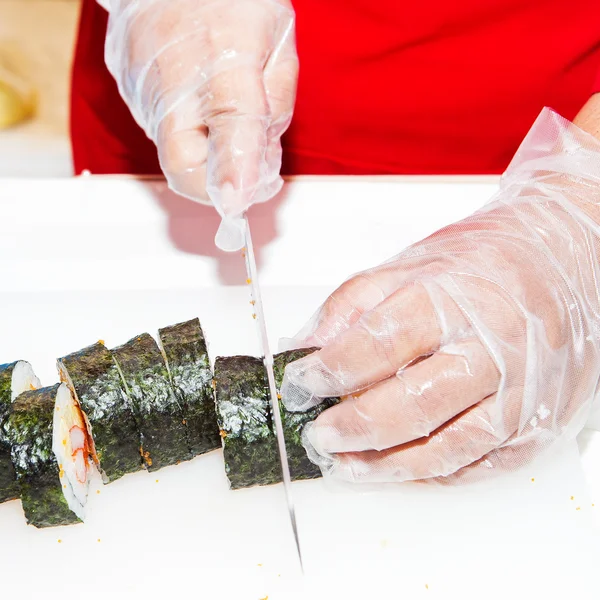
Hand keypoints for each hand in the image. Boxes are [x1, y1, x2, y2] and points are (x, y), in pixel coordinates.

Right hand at [102, 0, 297, 248]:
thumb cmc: (231, 0)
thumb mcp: (278, 39)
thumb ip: (276, 106)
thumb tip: (263, 166)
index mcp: (226, 57)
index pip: (230, 124)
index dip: (234, 171)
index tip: (237, 202)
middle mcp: (175, 76)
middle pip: (184, 162)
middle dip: (215, 186)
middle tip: (247, 180)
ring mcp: (143, 84)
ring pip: (174, 151)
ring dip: (205, 156)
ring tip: (225, 119)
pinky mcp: (128, 88)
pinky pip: (161, 129)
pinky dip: (188, 133)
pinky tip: (200, 103)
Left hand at [281, 108, 599, 484]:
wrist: (566, 263)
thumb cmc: (485, 262)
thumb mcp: (411, 263)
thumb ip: (355, 302)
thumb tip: (309, 346)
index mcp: (455, 298)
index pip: (383, 342)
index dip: (333, 370)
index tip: (301, 384)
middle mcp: (494, 347)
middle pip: (415, 403)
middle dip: (356, 426)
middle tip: (319, 435)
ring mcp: (522, 390)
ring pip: (448, 446)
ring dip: (388, 464)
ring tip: (346, 465)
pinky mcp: (539, 421)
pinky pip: (481, 463)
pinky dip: (433, 472)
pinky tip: (398, 467)